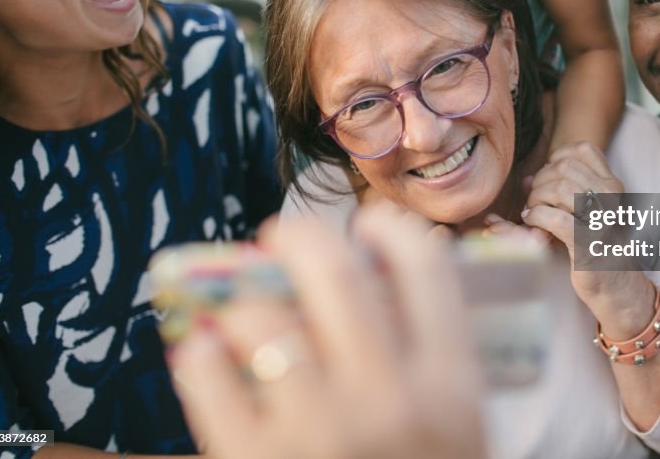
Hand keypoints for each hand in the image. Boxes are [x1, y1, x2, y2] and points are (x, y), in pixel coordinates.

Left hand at [168, 203, 486, 458]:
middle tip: (283, 234)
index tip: (372, 226)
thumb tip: (378, 279)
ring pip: (263, 320)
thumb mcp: (459, 431)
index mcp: (450, 386)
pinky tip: (205, 351)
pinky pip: (207, 382)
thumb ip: (434, 361)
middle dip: (303, 236)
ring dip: (246, 299)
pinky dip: (199, 354)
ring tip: (243, 305)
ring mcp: (317, 433)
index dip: (393, 230)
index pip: (427, 268)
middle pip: (335, 275)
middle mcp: (387, 399)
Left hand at [486, 142, 653, 337]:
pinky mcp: (589, 242)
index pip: (582, 149)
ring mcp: (602, 218)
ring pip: (558, 188)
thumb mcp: (583, 213)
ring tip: (532, 211)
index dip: (557, 157)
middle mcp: (612, 197)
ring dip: (536, 198)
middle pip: (564, 167)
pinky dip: (536, 217)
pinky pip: (554, 218)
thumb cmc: (596, 247)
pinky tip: (531, 222)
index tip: (547, 177)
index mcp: (613, 185)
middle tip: (534, 199)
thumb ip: (558, 191)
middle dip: (540, 180)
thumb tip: (526, 179)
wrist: (617, 286)